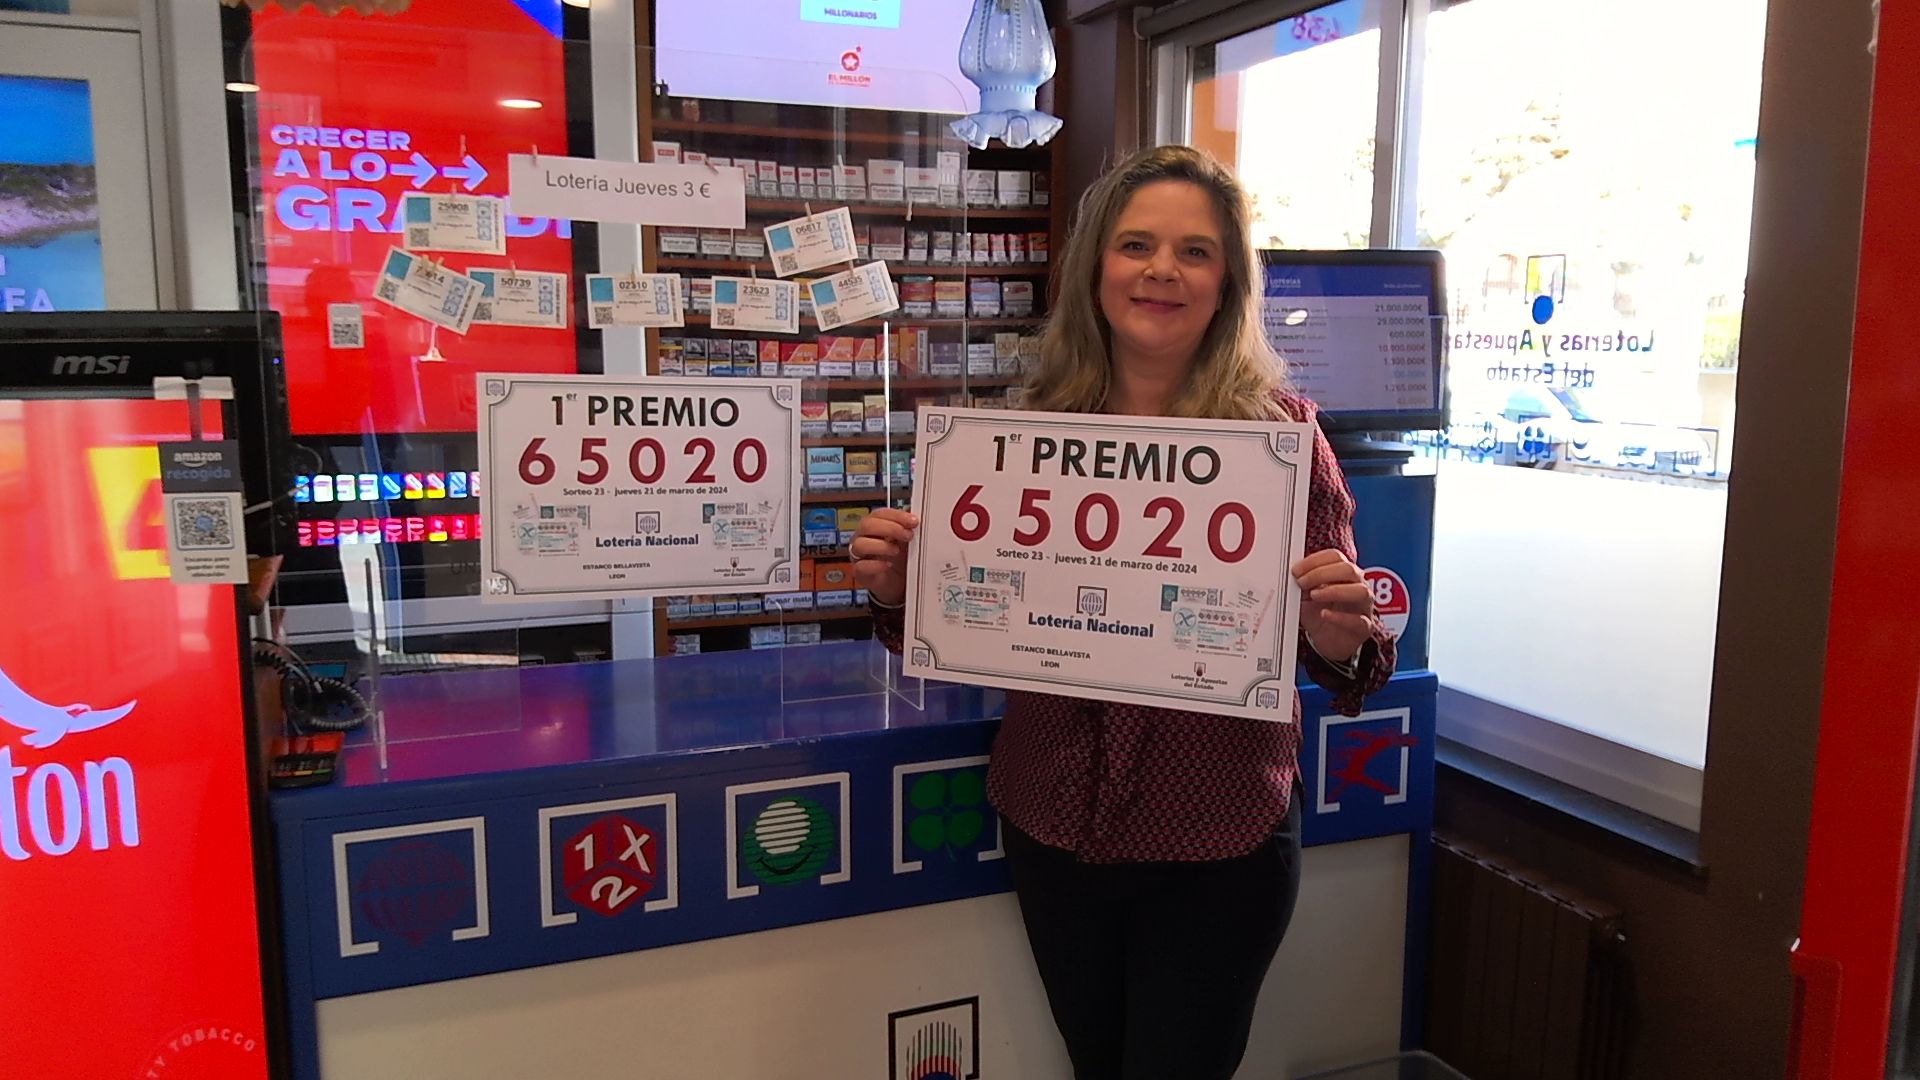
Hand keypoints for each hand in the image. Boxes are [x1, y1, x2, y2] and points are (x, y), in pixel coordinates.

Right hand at [849, 508, 917, 606]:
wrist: (898, 582)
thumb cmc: (900, 559)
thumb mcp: (907, 541)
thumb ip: (909, 528)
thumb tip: (915, 518)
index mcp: (875, 526)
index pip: (880, 514)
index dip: (896, 515)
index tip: (913, 521)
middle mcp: (864, 537)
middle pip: (867, 525)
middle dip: (890, 528)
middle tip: (907, 535)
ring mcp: (859, 555)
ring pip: (860, 544)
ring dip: (881, 546)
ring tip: (896, 551)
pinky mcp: (860, 572)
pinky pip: (861, 566)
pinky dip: (875, 565)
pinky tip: (888, 565)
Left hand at [1291, 549, 1374, 663]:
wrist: (1329, 642)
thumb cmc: (1320, 615)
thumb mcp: (1305, 597)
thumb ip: (1302, 584)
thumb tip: (1292, 575)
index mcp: (1344, 574)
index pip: (1335, 557)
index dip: (1314, 560)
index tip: (1296, 570)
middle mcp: (1358, 586)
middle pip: (1348, 569)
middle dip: (1321, 573)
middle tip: (1301, 582)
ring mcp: (1363, 606)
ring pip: (1360, 591)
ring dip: (1335, 591)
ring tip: (1314, 596)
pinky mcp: (1364, 627)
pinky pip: (1359, 620)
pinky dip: (1340, 617)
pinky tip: (1324, 614)